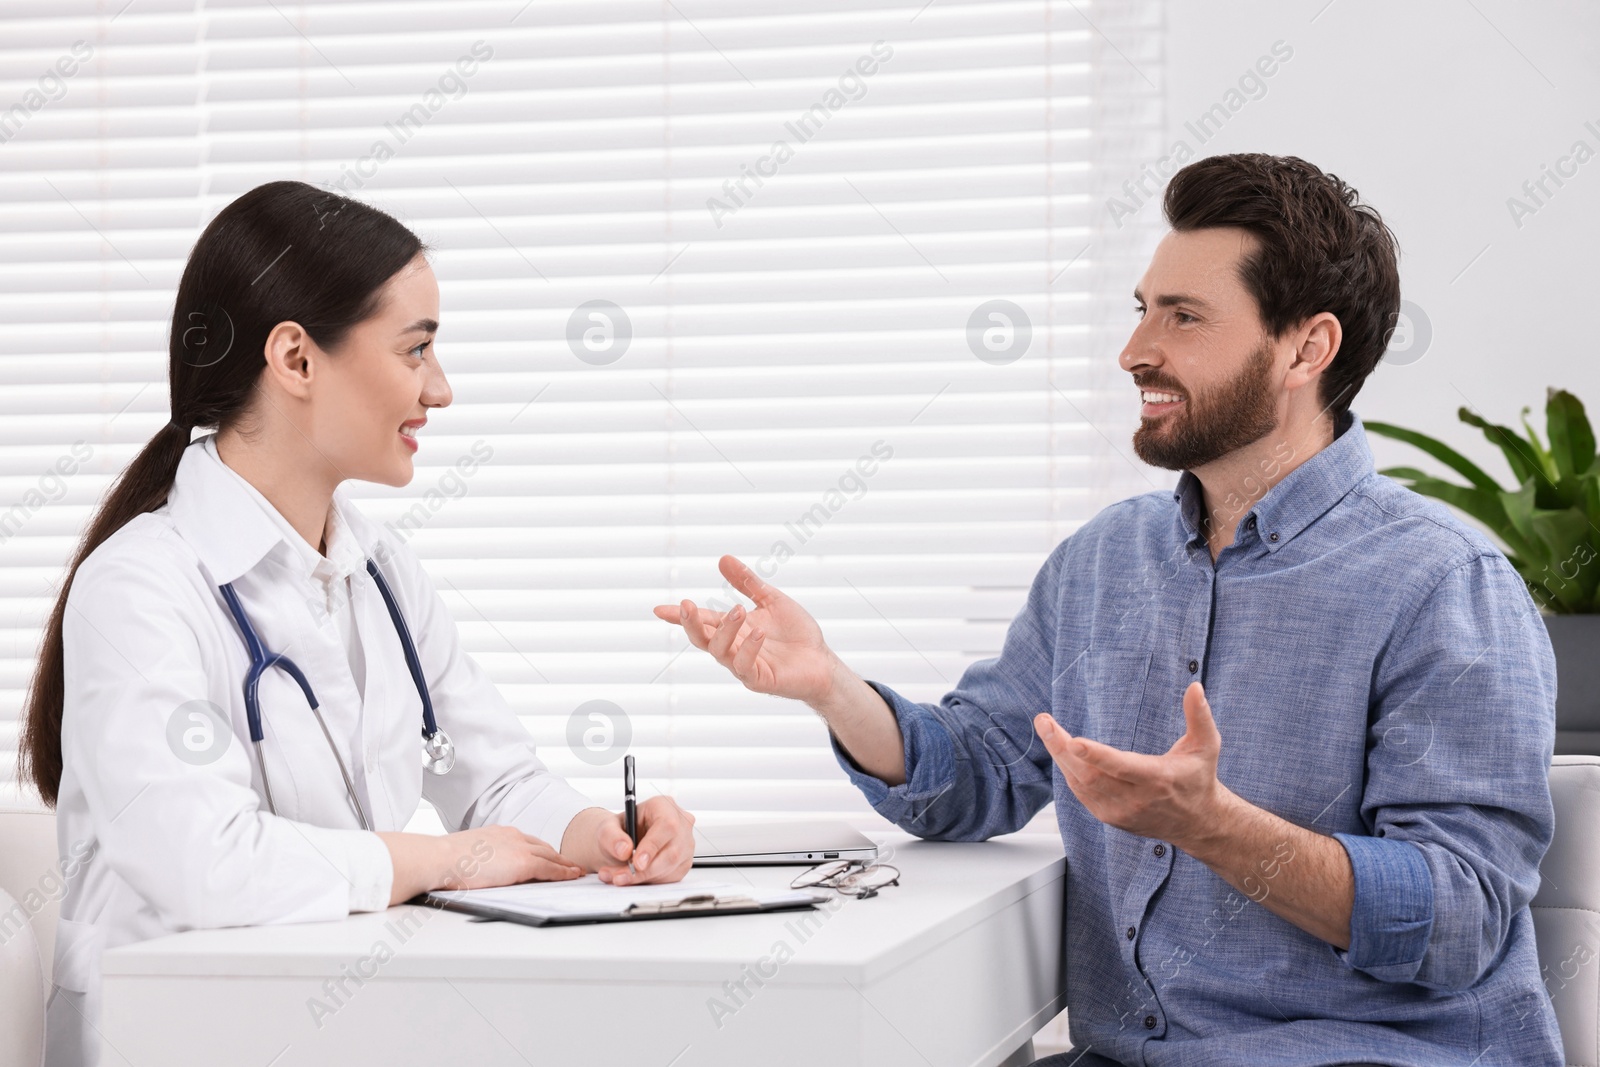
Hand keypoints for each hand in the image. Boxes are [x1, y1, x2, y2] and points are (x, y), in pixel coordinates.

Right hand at [436, 825, 583, 890]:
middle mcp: (513, 836)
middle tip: (570, 864)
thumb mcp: (469, 852)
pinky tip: (571, 876)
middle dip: (558, 857)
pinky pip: (549, 868)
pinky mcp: (523, 863)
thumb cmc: (446, 860)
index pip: (527, 842)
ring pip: (550, 856)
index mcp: (499, 833)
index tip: (549, 856)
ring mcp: (519, 848)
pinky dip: (563, 872)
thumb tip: (483, 867)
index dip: (541, 850)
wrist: (441, 858)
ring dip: (564, 864)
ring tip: (575, 871)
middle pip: (543, 847)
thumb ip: (483, 856)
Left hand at [593, 796, 696, 886]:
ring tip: (619, 877)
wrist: (621, 844)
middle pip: (672, 850)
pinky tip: (634, 876)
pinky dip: (650, 880)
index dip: (653, 846)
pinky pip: (670, 876)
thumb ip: (612, 837)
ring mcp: (685, 843)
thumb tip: (625, 850)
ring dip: (643, 877)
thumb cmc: (619, 831)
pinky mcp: (683, 862)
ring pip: (671, 866)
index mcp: (663, 806)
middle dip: (645, 869)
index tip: (636, 863)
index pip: (667, 825)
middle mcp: (680, 823)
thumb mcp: (607, 829)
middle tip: (621, 876)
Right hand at [653, 555, 837, 703]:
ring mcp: (743, 665)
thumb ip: (747, 583)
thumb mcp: (771, 600)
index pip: (702, 620)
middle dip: (690, 623)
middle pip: (701, 638)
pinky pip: (744, 666)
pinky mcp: (759, 680)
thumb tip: (723, 558)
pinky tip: (757, 633)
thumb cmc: (796, 634)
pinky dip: (748, 649)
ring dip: (725, 630)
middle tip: (687, 605)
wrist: (821, 661)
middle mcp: (732, 647)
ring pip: (719, 651)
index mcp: (733, 629)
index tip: (658, 609)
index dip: (680, 615)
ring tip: (739, 610)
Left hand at [1033, 680, 1230, 847]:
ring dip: (1060, 757)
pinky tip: (1061, 751)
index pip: (1121, 767)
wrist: (1197, 823)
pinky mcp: (1110, 818)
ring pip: (1080, 785)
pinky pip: (1081, 794)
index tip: (1073, 740)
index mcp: (1158, 779)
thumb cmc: (1198, 779)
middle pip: (1089, 775)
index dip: (1096, 755)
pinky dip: (1069, 771)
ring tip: (1047, 729)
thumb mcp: (1206, 745)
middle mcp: (1136, 799)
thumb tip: (1194, 686)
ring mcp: (1120, 812)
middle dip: (1061, 747)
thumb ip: (1199, 715)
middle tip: (1044, 722)